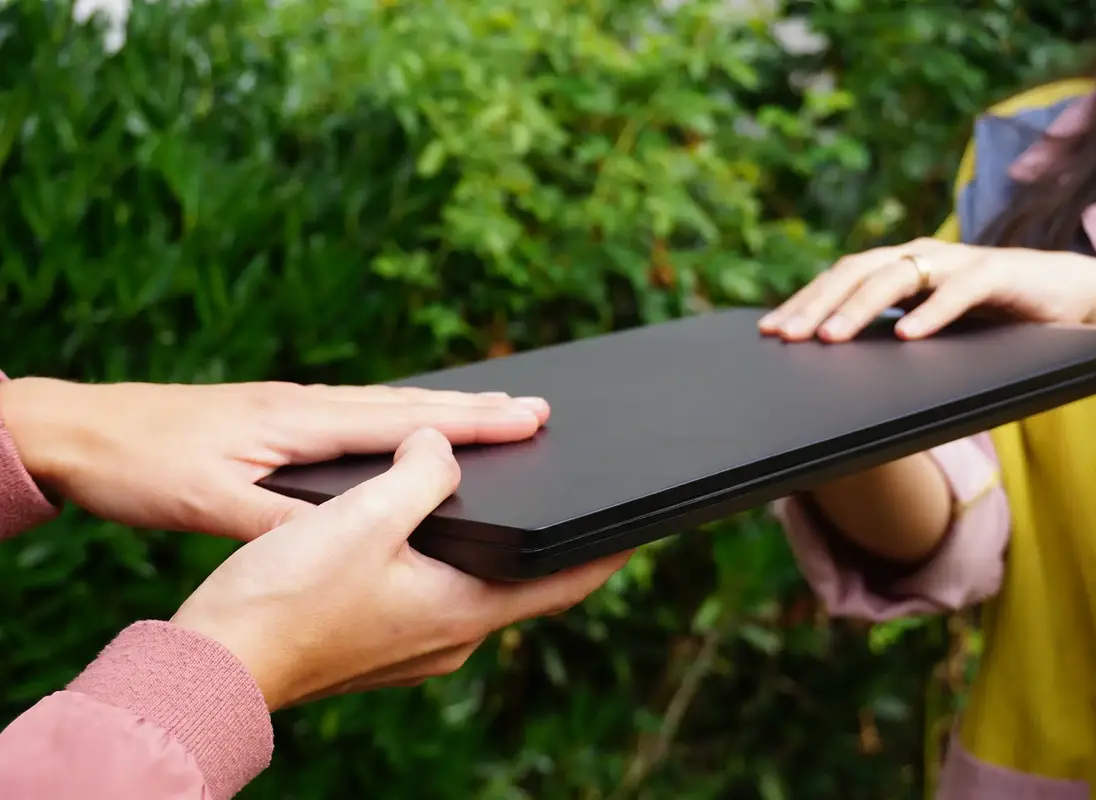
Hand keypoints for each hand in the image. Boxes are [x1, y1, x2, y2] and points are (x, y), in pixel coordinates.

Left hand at [0, 378, 549, 539]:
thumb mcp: (210, 504)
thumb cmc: (141, 463)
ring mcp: (293, 404)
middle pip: (408, 401)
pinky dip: (405, 416)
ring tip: (496, 414)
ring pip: (387, 403)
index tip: (530, 420)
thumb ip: (281, 520)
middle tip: (539, 408)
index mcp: (299, 419)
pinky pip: (361, 411)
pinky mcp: (280, 414)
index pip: (402, 420)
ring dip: (446, 408)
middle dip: (477, 408)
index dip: (470, 423)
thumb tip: (354, 535)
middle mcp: (305, 401)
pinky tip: (411, 429)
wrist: (80, 428)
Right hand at [172, 428, 629, 708]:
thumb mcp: (363, 517)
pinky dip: (454, 559)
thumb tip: (444, 446)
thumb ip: (420, 474)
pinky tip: (433, 530)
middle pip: (526, 584)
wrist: (214, 665)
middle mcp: (450, 637)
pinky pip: (438, 592)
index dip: (608, 548)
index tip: (642, 521)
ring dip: (499, 548)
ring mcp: (416, 645)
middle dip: (551, 541)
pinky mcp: (382, 641)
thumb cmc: (285, 599)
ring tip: (507, 501)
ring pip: (479, 587)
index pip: (564, 581)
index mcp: (464, 610)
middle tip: (571, 494)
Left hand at [757, 238, 1095, 341]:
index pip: (838, 280)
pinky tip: (907, 336)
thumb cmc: (990, 316)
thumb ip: (889, 331)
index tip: (768, 332)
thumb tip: (833, 357)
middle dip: (816, 305)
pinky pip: (959, 291)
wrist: (1069, 297)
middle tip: (786, 336)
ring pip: (897, 276)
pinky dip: (932, 313)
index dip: (802, 302)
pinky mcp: (997, 274)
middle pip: (855, 273)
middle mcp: (920, 256)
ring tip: (831, 339)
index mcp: (898, 267)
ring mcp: (956, 261)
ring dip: (859, 308)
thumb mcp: (929, 324)